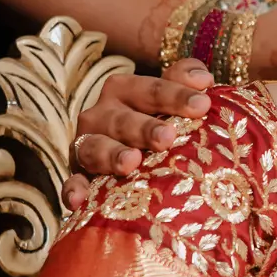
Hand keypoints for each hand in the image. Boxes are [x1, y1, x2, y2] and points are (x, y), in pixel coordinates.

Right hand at [64, 58, 213, 209]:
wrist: (133, 143)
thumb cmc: (161, 116)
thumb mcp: (172, 93)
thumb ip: (186, 78)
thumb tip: (202, 78)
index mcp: (126, 90)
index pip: (152, 89)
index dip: (176, 95)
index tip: (202, 104)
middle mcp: (104, 114)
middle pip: (124, 120)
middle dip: (145, 128)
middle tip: (168, 137)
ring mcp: (89, 144)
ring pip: (95, 147)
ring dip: (112, 155)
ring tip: (131, 163)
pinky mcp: (80, 173)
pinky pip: (73, 181)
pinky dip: (73, 188)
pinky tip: (78, 199)